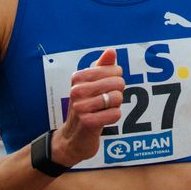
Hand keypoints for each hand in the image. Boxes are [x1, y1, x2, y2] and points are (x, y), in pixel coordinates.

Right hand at [51, 48, 125, 165]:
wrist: (72, 138)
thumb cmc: (86, 107)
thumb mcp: (91, 85)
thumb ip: (102, 67)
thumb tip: (111, 51)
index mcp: (78, 77)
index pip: (115, 70)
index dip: (116, 80)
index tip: (105, 88)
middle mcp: (77, 90)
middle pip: (118, 83)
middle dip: (117, 93)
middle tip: (105, 102)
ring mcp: (81, 106)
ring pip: (117, 98)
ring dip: (115, 106)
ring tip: (102, 110)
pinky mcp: (88, 122)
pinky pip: (116, 114)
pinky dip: (113, 117)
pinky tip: (102, 120)